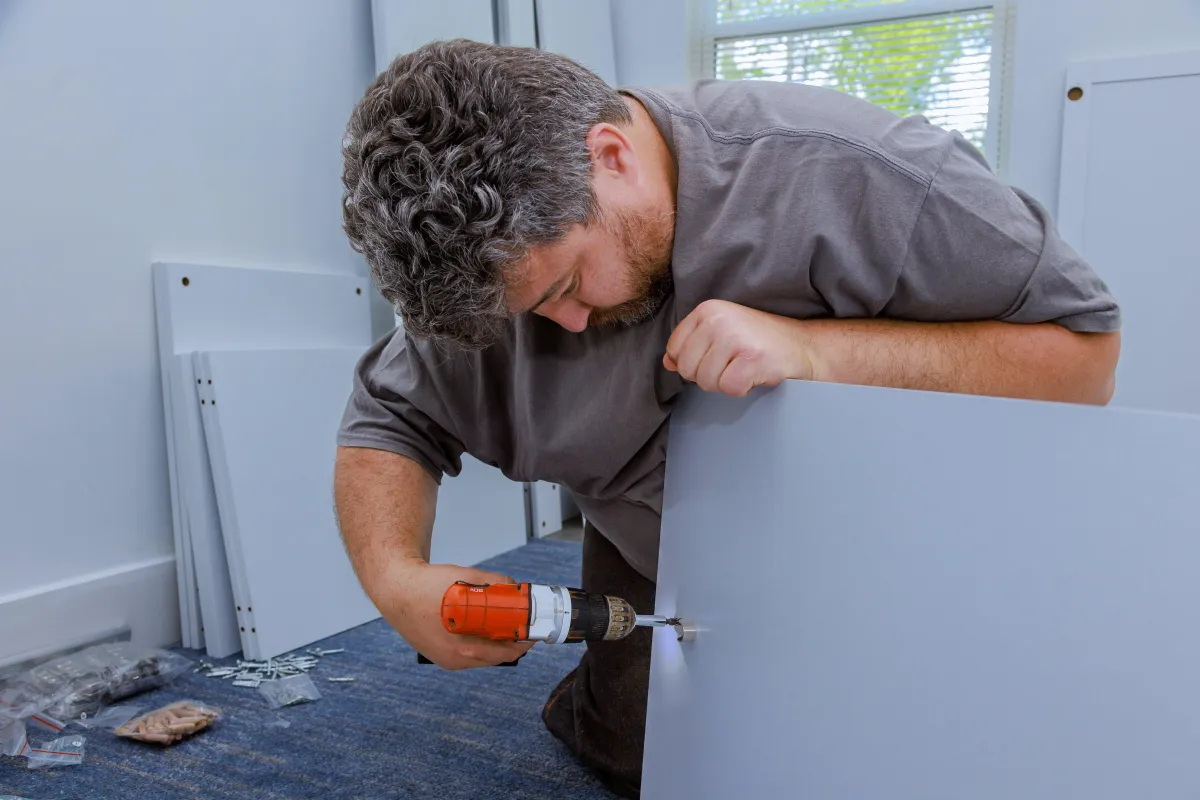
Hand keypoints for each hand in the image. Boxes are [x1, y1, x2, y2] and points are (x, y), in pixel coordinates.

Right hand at [383, 561, 533, 669]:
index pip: (504, 653)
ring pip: (480, 656)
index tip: (531, 632)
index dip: (522, 642)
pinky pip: (466, 653)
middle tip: (520, 626)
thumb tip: (513, 586)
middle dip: (509, 642)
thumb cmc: (425, 585)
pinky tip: (481, 627)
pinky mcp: (437, 654)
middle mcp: (453, 659)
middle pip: (494, 657)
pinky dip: (478, 642)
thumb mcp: (466, 577)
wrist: (394, 589)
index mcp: (462, 648)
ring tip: (502, 625)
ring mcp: (444, 659)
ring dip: (494, 643)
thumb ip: (494, 582)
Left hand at [664, 300, 812, 395]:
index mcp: (707, 310)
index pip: (675, 349)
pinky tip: (754, 375)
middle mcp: (718, 320)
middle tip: (733, 365)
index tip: (716, 358)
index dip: (692, 362)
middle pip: (688, 369)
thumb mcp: (721, 333)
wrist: (803, 345)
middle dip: (708, 376)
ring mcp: (735, 338)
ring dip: (725, 383)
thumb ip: (692, 344)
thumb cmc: (759, 341)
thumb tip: (668, 362)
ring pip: (706, 381)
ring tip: (744, 368)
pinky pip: (728, 388)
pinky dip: (741, 389)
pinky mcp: (751, 359)